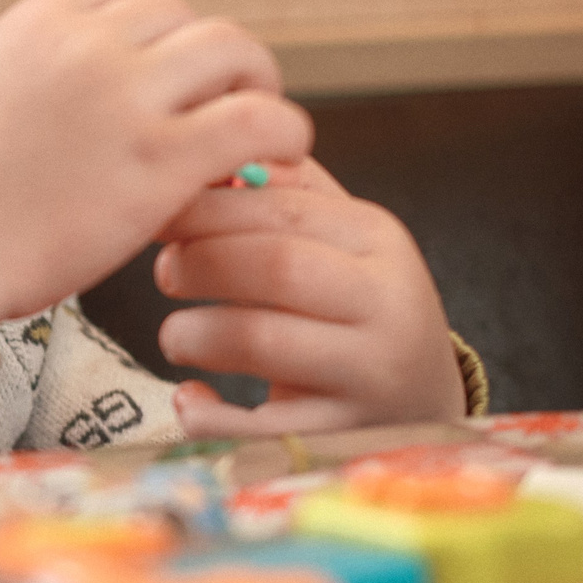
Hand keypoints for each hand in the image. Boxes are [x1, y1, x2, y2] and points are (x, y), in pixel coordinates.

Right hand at [0, 0, 311, 332]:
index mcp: (39, 18)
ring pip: (232, 50)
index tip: (151, 73)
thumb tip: (89, 83)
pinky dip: (284, 131)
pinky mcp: (165, 158)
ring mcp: (131, 95)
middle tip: (217, 101)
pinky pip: (260, 119)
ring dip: (253, 81)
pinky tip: (282, 155)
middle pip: (183, 16)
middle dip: (202, 59)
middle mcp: (89, 40)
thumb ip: (38, 69)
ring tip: (257, 125)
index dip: (146, 31)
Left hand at [153, 159, 465, 436]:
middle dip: (202, 264)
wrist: (421, 402)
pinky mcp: (346, 435)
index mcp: (378, 239)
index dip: (209, 208)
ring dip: (198, 334)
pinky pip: (264, 428)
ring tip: (176, 334)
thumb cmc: (354, 306)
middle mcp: (387, 303)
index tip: (161, 214)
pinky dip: (212, 417)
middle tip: (164, 271)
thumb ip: (285, 193)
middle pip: (277, 267)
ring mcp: (372, 374)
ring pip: (265, 342)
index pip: (285, 209)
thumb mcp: (340, 240)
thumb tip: (210, 148)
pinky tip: (192, 401)